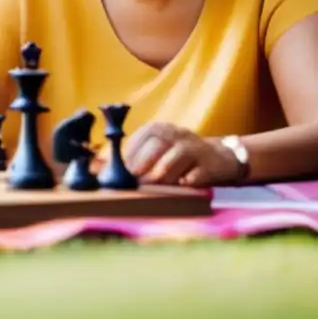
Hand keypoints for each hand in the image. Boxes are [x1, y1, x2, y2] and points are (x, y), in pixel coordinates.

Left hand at [124, 122, 242, 186]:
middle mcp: (176, 134)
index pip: (141, 138)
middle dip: (142, 167)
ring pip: (174, 159)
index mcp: (158, 129)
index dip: (130, 156)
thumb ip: (131, 158)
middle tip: (134, 184)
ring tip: (152, 189)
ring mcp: (195, 148)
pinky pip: (197, 173)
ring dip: (161, 176)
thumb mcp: (154, 150)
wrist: (217, 157)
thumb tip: (100, 167)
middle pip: (156, 147)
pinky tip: (182, 186)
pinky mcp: (210, 164)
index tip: (121, 172)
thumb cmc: (175, 157)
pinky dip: (188, 181)